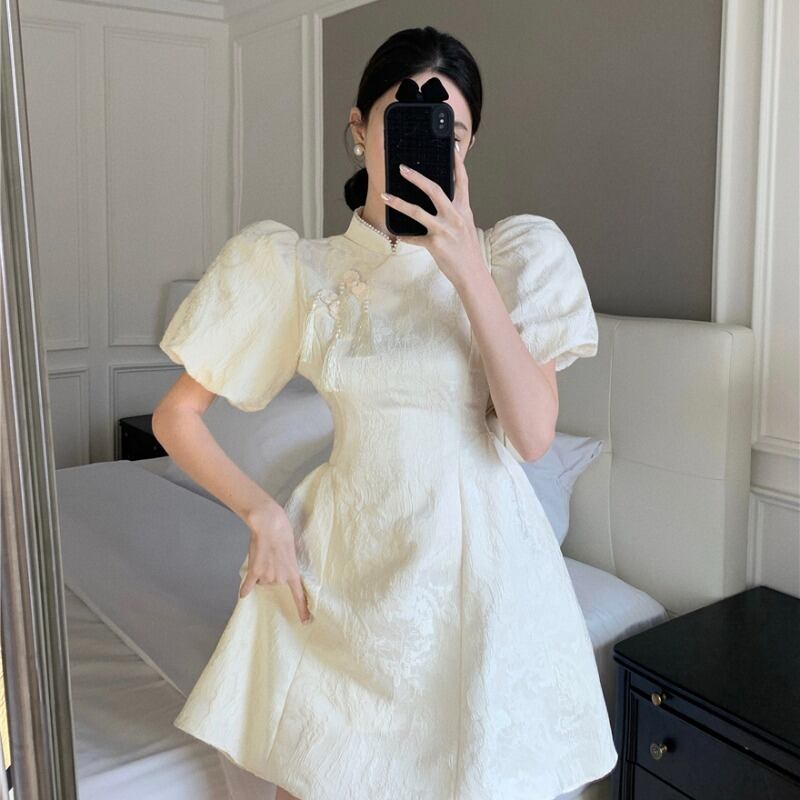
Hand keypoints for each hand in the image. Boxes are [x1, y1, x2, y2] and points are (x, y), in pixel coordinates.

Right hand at [239, 501, 311, 624]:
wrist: (270, 525)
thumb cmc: (284, 533)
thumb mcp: (292, 550)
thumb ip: (287, 564)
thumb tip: (280, 568)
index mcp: (293, 573)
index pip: (299, 595)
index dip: (302, 609)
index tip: (306, 621)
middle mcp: (280, 578)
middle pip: (274, 583)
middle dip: (273, 572)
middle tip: (273, 556)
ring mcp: (266, 576)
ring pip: (263, 579)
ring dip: (262, 570)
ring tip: (264, 554)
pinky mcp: (254, 571)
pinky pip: (249, 584)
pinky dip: (245, 588)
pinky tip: (243, 594)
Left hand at [380, 142, 483, 285]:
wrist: (472, 274)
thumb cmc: (467, 250)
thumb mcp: (465, 225)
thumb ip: (455, 211)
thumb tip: (440, 199)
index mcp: (464, 209)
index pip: (462, 181)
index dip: (457, 163)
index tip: (453, 149)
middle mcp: (454, 217)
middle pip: (434, 189)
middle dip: (417, 177)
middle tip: (402, 168)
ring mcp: (444, 230)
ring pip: (417, 211)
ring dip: (398, 202)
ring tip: (385, 196)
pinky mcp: (434, 244)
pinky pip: (413, 237)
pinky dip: (404, 236)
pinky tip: (395, 233)